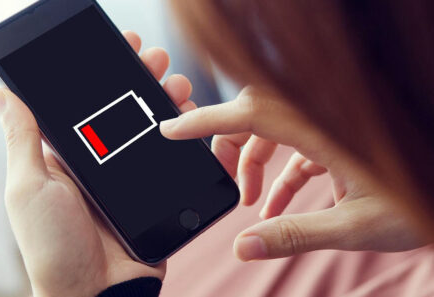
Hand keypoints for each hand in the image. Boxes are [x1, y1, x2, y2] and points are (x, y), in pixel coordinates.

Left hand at [0, 31, 195, 296]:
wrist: (96, 292)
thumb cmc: (53, 247)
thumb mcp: (28, 186)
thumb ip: (23, 139)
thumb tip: (2, 95)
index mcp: (66, 157)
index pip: (86, 105)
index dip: (104, 75)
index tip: (121, 49)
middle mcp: (98, 164)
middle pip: (123, 112)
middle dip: (140, 80)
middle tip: (154, 59)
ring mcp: (127, 179)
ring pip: (150, 132)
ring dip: (164, 103)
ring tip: (176, 83)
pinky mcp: (152, 196)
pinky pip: (170, 161)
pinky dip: (182, 138)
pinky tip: (190, 119)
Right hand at [160, 86, 424, 260]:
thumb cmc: (419, 201)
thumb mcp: (354, 225)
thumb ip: (295, 235)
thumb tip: (244, 247)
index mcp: (324, 128)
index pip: (251, 112)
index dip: (206, 118)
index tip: (172, 128)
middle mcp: (322, 118)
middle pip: (256, 114)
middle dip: (230, 144)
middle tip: (221, 178)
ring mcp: (329, 127)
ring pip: (272, 130)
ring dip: (253, 162)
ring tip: (249, 202)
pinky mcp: (335, 139)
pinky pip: (294, 149)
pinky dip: (278, 175)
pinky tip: (272, 208)